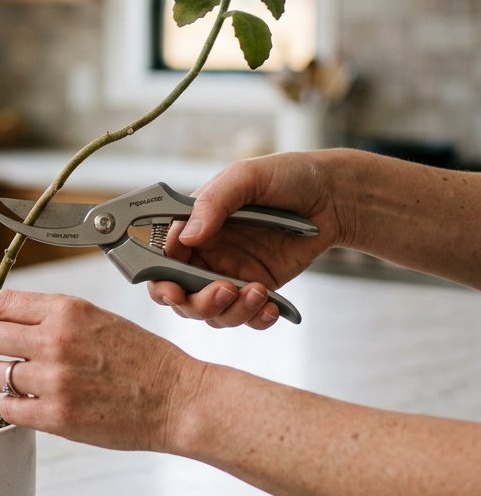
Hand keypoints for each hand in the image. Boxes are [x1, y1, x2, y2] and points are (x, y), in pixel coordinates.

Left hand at [0, 289, 197, 450]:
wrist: (175, 397)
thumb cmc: (140, 358)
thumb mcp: (96, 318)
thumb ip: (53, 316)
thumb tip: (5, 316)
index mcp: (66, 310)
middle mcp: (56, 340)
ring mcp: (54, 380)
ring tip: (15, 379)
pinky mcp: (56, 416)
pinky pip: (8, 408)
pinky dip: (12, 406)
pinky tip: (28, 402)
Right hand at [149, 152, 340, 328]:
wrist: (335, 196)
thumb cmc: (287, 175)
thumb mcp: (246, 177)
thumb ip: (213, 203)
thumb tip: (186, 237)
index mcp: (192, 225)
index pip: (161, 258)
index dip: (160, 278)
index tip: (175, 288)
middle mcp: (205, 253)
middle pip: (181, 294)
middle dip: (196, 303)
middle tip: (223, 292)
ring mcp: (230, 273)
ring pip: (212, 312)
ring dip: (230, 312)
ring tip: (257, 293)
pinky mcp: (257, 288)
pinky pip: (246, 316)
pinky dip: (254, 320)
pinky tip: (269, 308)